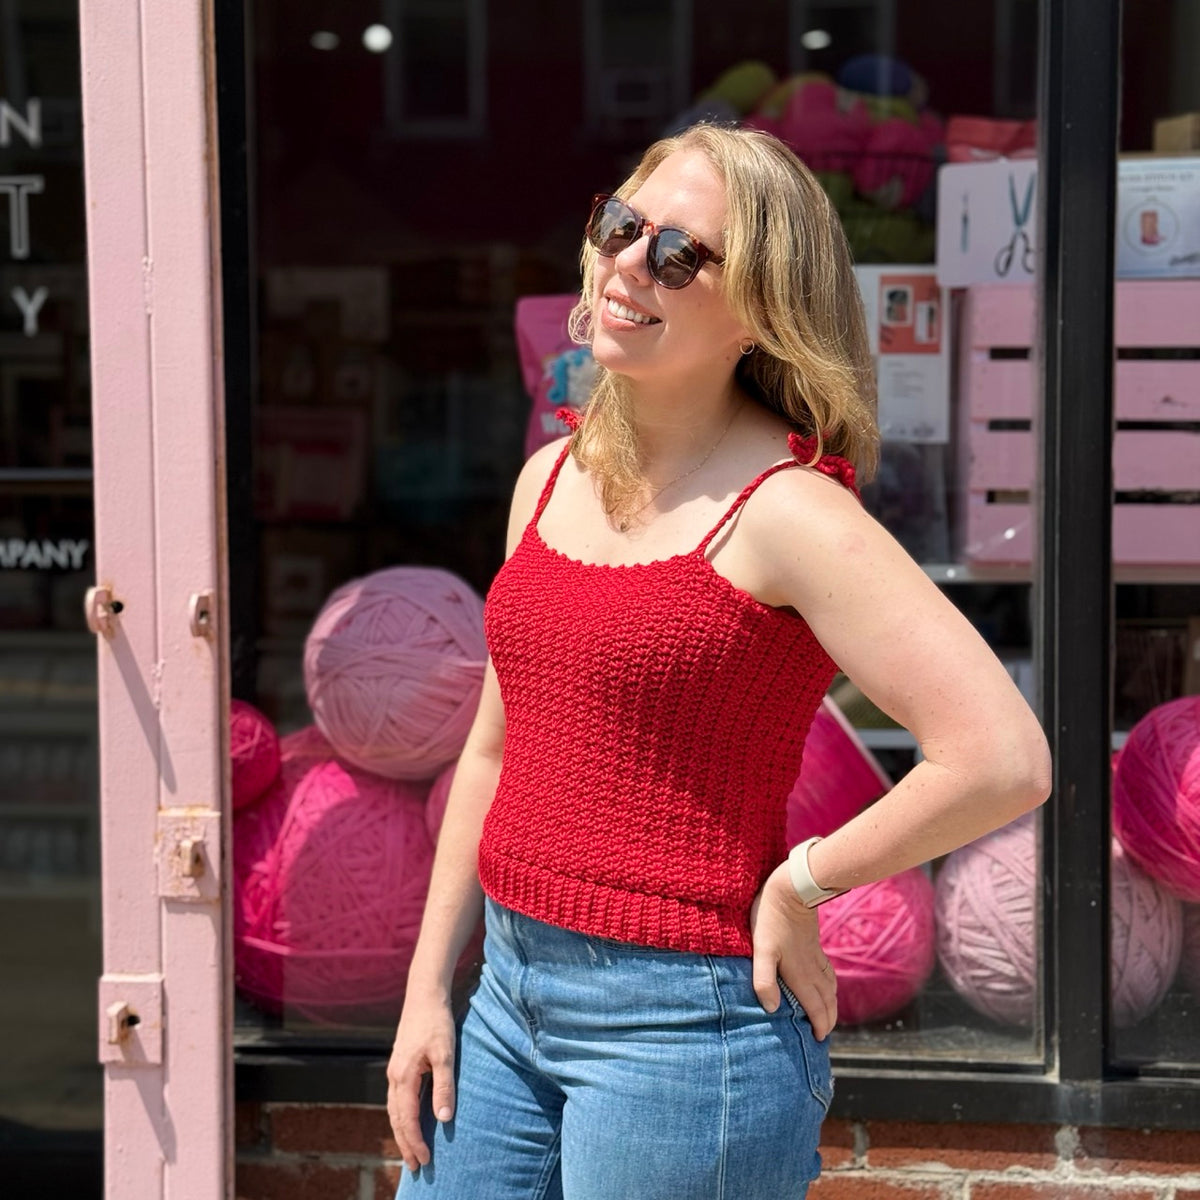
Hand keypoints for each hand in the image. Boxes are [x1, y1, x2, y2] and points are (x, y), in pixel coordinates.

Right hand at [386, 988, 457, 1171]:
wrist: (424, 994)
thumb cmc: (437, 1022)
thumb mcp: (446, 1053)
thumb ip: (444, 1086)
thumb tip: (444, 1118)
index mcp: (404, 1076)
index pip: (407, 1119)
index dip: (415, 1141)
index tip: (425, 1161)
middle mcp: (394, 1076)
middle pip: (396, 1118)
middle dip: (405, 1143)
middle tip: (414, 1167)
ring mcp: (394, 1070)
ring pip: (394, 1109)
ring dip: (402, 1131)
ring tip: (410, 1150)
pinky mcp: (399, 1064)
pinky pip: (397, 1098)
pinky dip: (401, 1115)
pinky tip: (409, 1120)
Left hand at [749, 861, 837, 1038]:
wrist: (792, 888)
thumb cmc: (771, 920)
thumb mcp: (762, 950)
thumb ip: (764, 980)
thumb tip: (772, 1009)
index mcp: (800, 975)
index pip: (815, 1008)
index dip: (819, 1026)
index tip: (819, 1042)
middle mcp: (812, 969)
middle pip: (827, 1001)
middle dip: (828, 1021)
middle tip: (824, 1036)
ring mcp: (815, 957)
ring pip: (830, 988)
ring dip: (831, 1005)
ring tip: (828, 1017)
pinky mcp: (814, 945)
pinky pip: (828, 973)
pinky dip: (831, 987)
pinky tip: (827, 985)